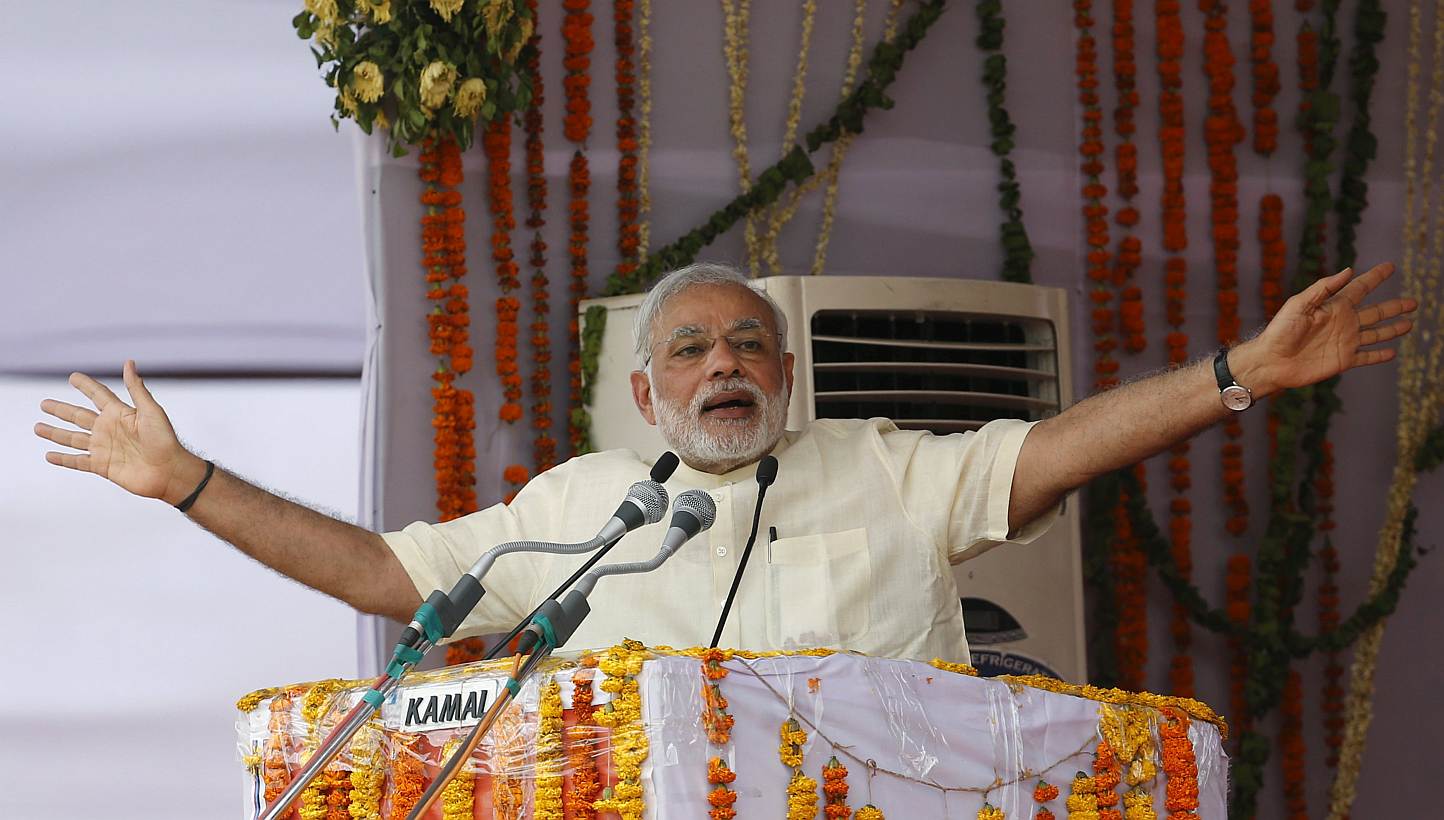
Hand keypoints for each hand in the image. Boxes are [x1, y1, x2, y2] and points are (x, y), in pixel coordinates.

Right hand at [35, 360, 202, 503]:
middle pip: (79, 417)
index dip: (86, 386)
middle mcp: (109, 429)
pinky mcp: (102, 466)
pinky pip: (77, 462)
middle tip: (43, 403)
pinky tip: (49, 455)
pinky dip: (63, 459)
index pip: (98, 395)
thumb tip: (128, 362)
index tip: (73, 377)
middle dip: (61, 410)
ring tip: (37, 427)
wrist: (169, 471)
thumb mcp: (150, 411)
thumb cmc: (165, 439)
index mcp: (120, 414)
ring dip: (55, 433)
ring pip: (73, 439)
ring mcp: (104, 448)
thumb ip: (136, 388)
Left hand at [1242, 262, 1418, 393]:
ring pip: (1376, 333)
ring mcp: (1345, 342)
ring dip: (1393, 329)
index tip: (1390, 266)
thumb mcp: (1299, 304)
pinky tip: (1393, 352)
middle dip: (1394, 306)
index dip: (1375, 277)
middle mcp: (1343, 323)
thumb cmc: (1280, 330)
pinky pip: (1367, 356)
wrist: (1271, 361)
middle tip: (1414, 301)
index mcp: (1334, 307)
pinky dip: (1380, 355)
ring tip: (1410, 323)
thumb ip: (1323, 288)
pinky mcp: (1343, 360)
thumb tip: (1348, 270)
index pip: (1360, 288)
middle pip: (1376, 312)